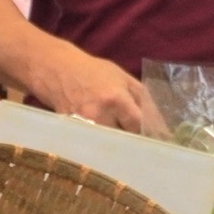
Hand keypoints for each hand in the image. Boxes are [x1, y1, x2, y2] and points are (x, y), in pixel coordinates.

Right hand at [34, 45, 159, 134]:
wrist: (55, 69)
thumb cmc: (91, 71)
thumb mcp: (121, 76)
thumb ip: (141, 96)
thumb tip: (158, 120)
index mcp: (117, 99)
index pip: (139, 125)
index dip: (150, 133)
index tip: (159, 140)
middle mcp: (100, 114)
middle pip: (124, 139)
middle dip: (133, 140)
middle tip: (142, 144)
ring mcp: (83, 124)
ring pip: (108, 144)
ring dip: (117, 144)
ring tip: (123, 142)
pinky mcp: (71, 130)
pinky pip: (92, 142)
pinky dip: (100, 143)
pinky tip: (103, 140)